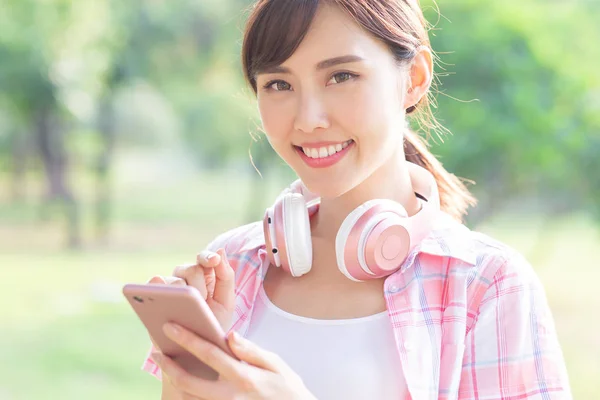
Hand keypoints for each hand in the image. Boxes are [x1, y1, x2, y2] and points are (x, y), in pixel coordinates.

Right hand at [147, 248, 234, 330]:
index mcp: (205, 276)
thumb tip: (220, 250)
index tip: (214, 261)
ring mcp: (168, 288)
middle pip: (190, 269)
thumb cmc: (213, 323)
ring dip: (183, 292)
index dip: (207, 257)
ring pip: (174, 280)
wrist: (195, 350)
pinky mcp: (153, 298)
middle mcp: (185, 278)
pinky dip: (156, 288)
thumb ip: (226, 276)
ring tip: (187, 307)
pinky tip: (162, 296)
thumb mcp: (226, 302)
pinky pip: (152, 285)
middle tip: (202, 301)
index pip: (204, 259)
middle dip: (199, 284)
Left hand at [151, 323, 315, 399]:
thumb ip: (251, 350)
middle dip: (169, 365)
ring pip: (190, 395)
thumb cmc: (288, 388)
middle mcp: (230, 395)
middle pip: (189, 381)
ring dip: (174, 378)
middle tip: (156, 350)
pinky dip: (187, 389)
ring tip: (165, 360)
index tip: (171, 326)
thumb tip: (229, 335)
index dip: (187, 339)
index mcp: (243, 376)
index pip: (209, 354)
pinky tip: (182, 375)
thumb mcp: (276, 364)